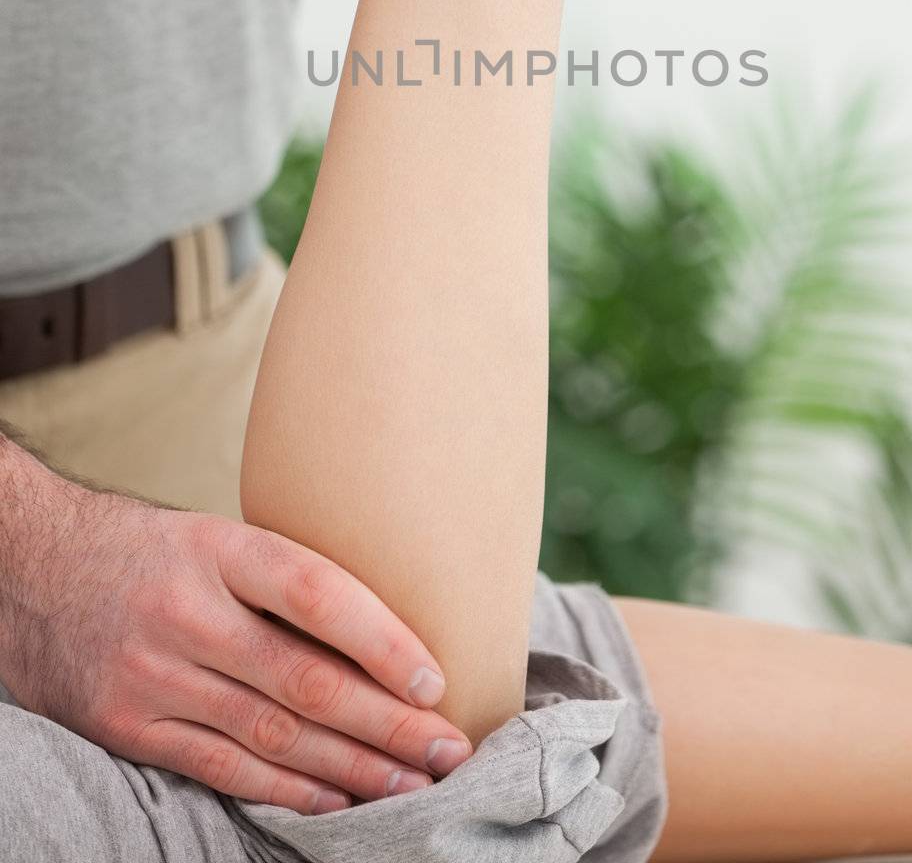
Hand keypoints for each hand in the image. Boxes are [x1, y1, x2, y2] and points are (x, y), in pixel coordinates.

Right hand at [0, 452, 470, 812]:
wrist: (29, 569)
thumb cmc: (144, 550)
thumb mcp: (210, 534)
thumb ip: (277, 577)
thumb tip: (382, 623)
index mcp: (217, 549)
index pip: (314, 592)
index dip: (380, 640)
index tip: (433, 680)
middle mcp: (187, 613)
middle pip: (304, 679)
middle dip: (387, 723)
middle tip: (448, 750)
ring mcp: (154, 675)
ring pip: (272, 735)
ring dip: (351, 768)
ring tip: (411, 785)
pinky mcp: (129, 726)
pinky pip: (223, 769)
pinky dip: (287, 790)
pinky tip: (336, 800)